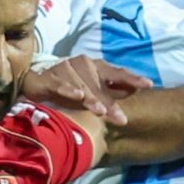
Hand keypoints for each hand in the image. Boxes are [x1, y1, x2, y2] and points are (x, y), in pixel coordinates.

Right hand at [22, 57, 151, 129]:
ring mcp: (65, 68)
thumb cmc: (68, 87)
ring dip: (91, 98)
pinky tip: (77, 96)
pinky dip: (68, 89)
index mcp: (97, 67)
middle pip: (100, 83)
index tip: (148, 84)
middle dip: (111, 101)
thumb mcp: (92, 92)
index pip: (117, 72)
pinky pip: (60, 83)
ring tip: (100, 112)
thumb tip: (132, 92)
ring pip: (81, 85)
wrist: (34, 83)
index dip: (132, 78)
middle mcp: (83, 64)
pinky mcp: (48, 77)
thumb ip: (111, 92)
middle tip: (121, 118)